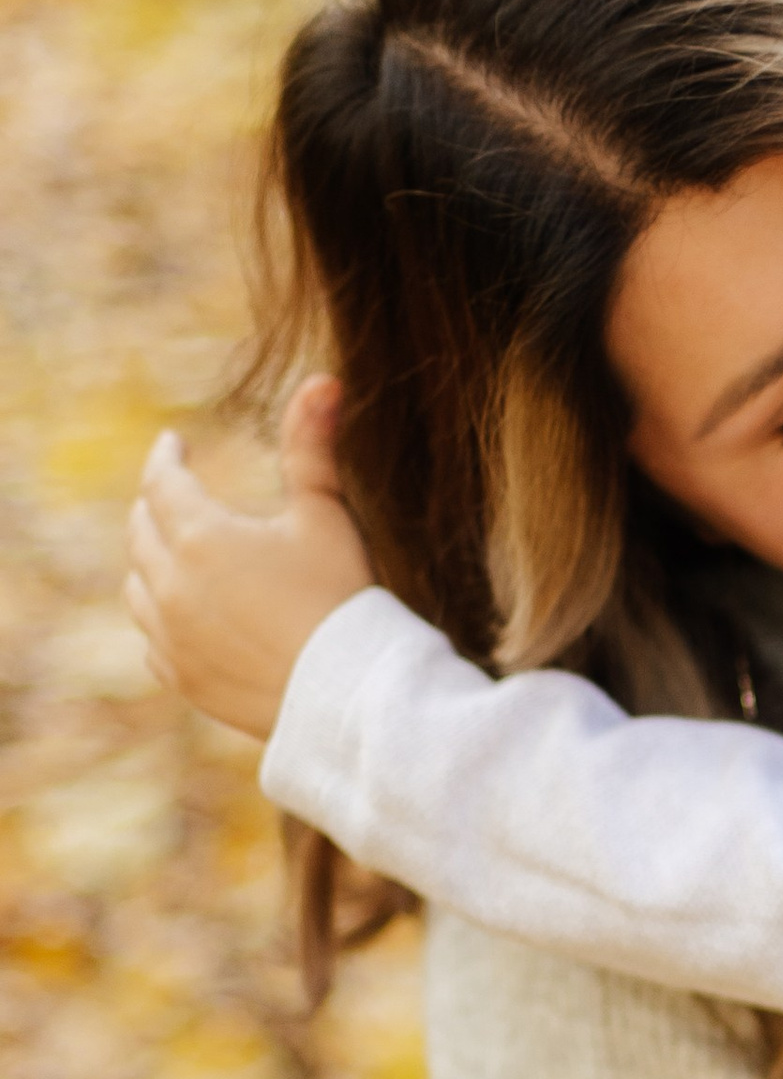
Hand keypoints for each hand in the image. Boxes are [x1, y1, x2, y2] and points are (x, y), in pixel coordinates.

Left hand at [125, 378, 375, 742]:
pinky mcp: (182, 678)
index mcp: (201, 536)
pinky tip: (181, 614)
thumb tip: (323, 382)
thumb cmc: (342, 597)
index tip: (176, 443)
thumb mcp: (326, 517)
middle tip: (172, 494)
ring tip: (170, 552)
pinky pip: (152, 639)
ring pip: (137, 587)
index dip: (166, 457)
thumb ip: (312, 449)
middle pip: (141, 531)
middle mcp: (170, 586)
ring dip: (151, 562)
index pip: (161, 481)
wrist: (348, 696)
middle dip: (155, 506)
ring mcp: (170, 636)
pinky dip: (161, 616)